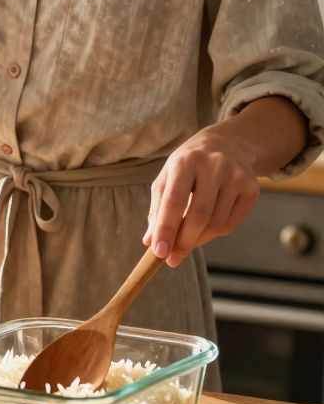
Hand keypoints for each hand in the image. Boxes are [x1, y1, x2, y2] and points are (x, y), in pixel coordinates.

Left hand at [144, 128, 260, 266]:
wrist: (228, 144)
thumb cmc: (189, 166)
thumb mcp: (168, 178)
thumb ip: (157, 208)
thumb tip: (151, 241)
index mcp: (186, 161)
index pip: (174, 201)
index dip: (166, 229)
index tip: (159, 252)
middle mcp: (214, 166)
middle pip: (198, 216)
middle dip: (183, 243)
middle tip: (172, 259)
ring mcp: (237, 177)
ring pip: (216, 224)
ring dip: (197, 241)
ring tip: (185, 243)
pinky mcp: (252, 189)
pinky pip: (230, 224)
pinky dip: (213, 234)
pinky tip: (204, 230)